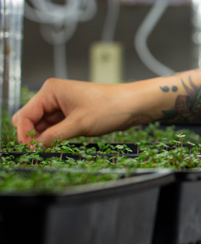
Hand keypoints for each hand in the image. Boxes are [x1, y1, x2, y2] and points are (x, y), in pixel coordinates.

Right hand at [11, 78, 141, 145]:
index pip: (26, 115)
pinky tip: (56, 145)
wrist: (133, 105)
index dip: (25, 134)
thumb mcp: (79, 124)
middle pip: (30, 120)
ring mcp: (62, 105)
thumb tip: (35, 147)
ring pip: (42, 125)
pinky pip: (54, 127)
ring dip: (44, 138)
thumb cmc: (110, 107)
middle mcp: (53, 96)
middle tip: (38, 153)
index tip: (30, 151)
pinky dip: (53, 137)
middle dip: (32, 136)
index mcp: (51, 91)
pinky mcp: (70, 114)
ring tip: (49, 151)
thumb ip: (54, 137)